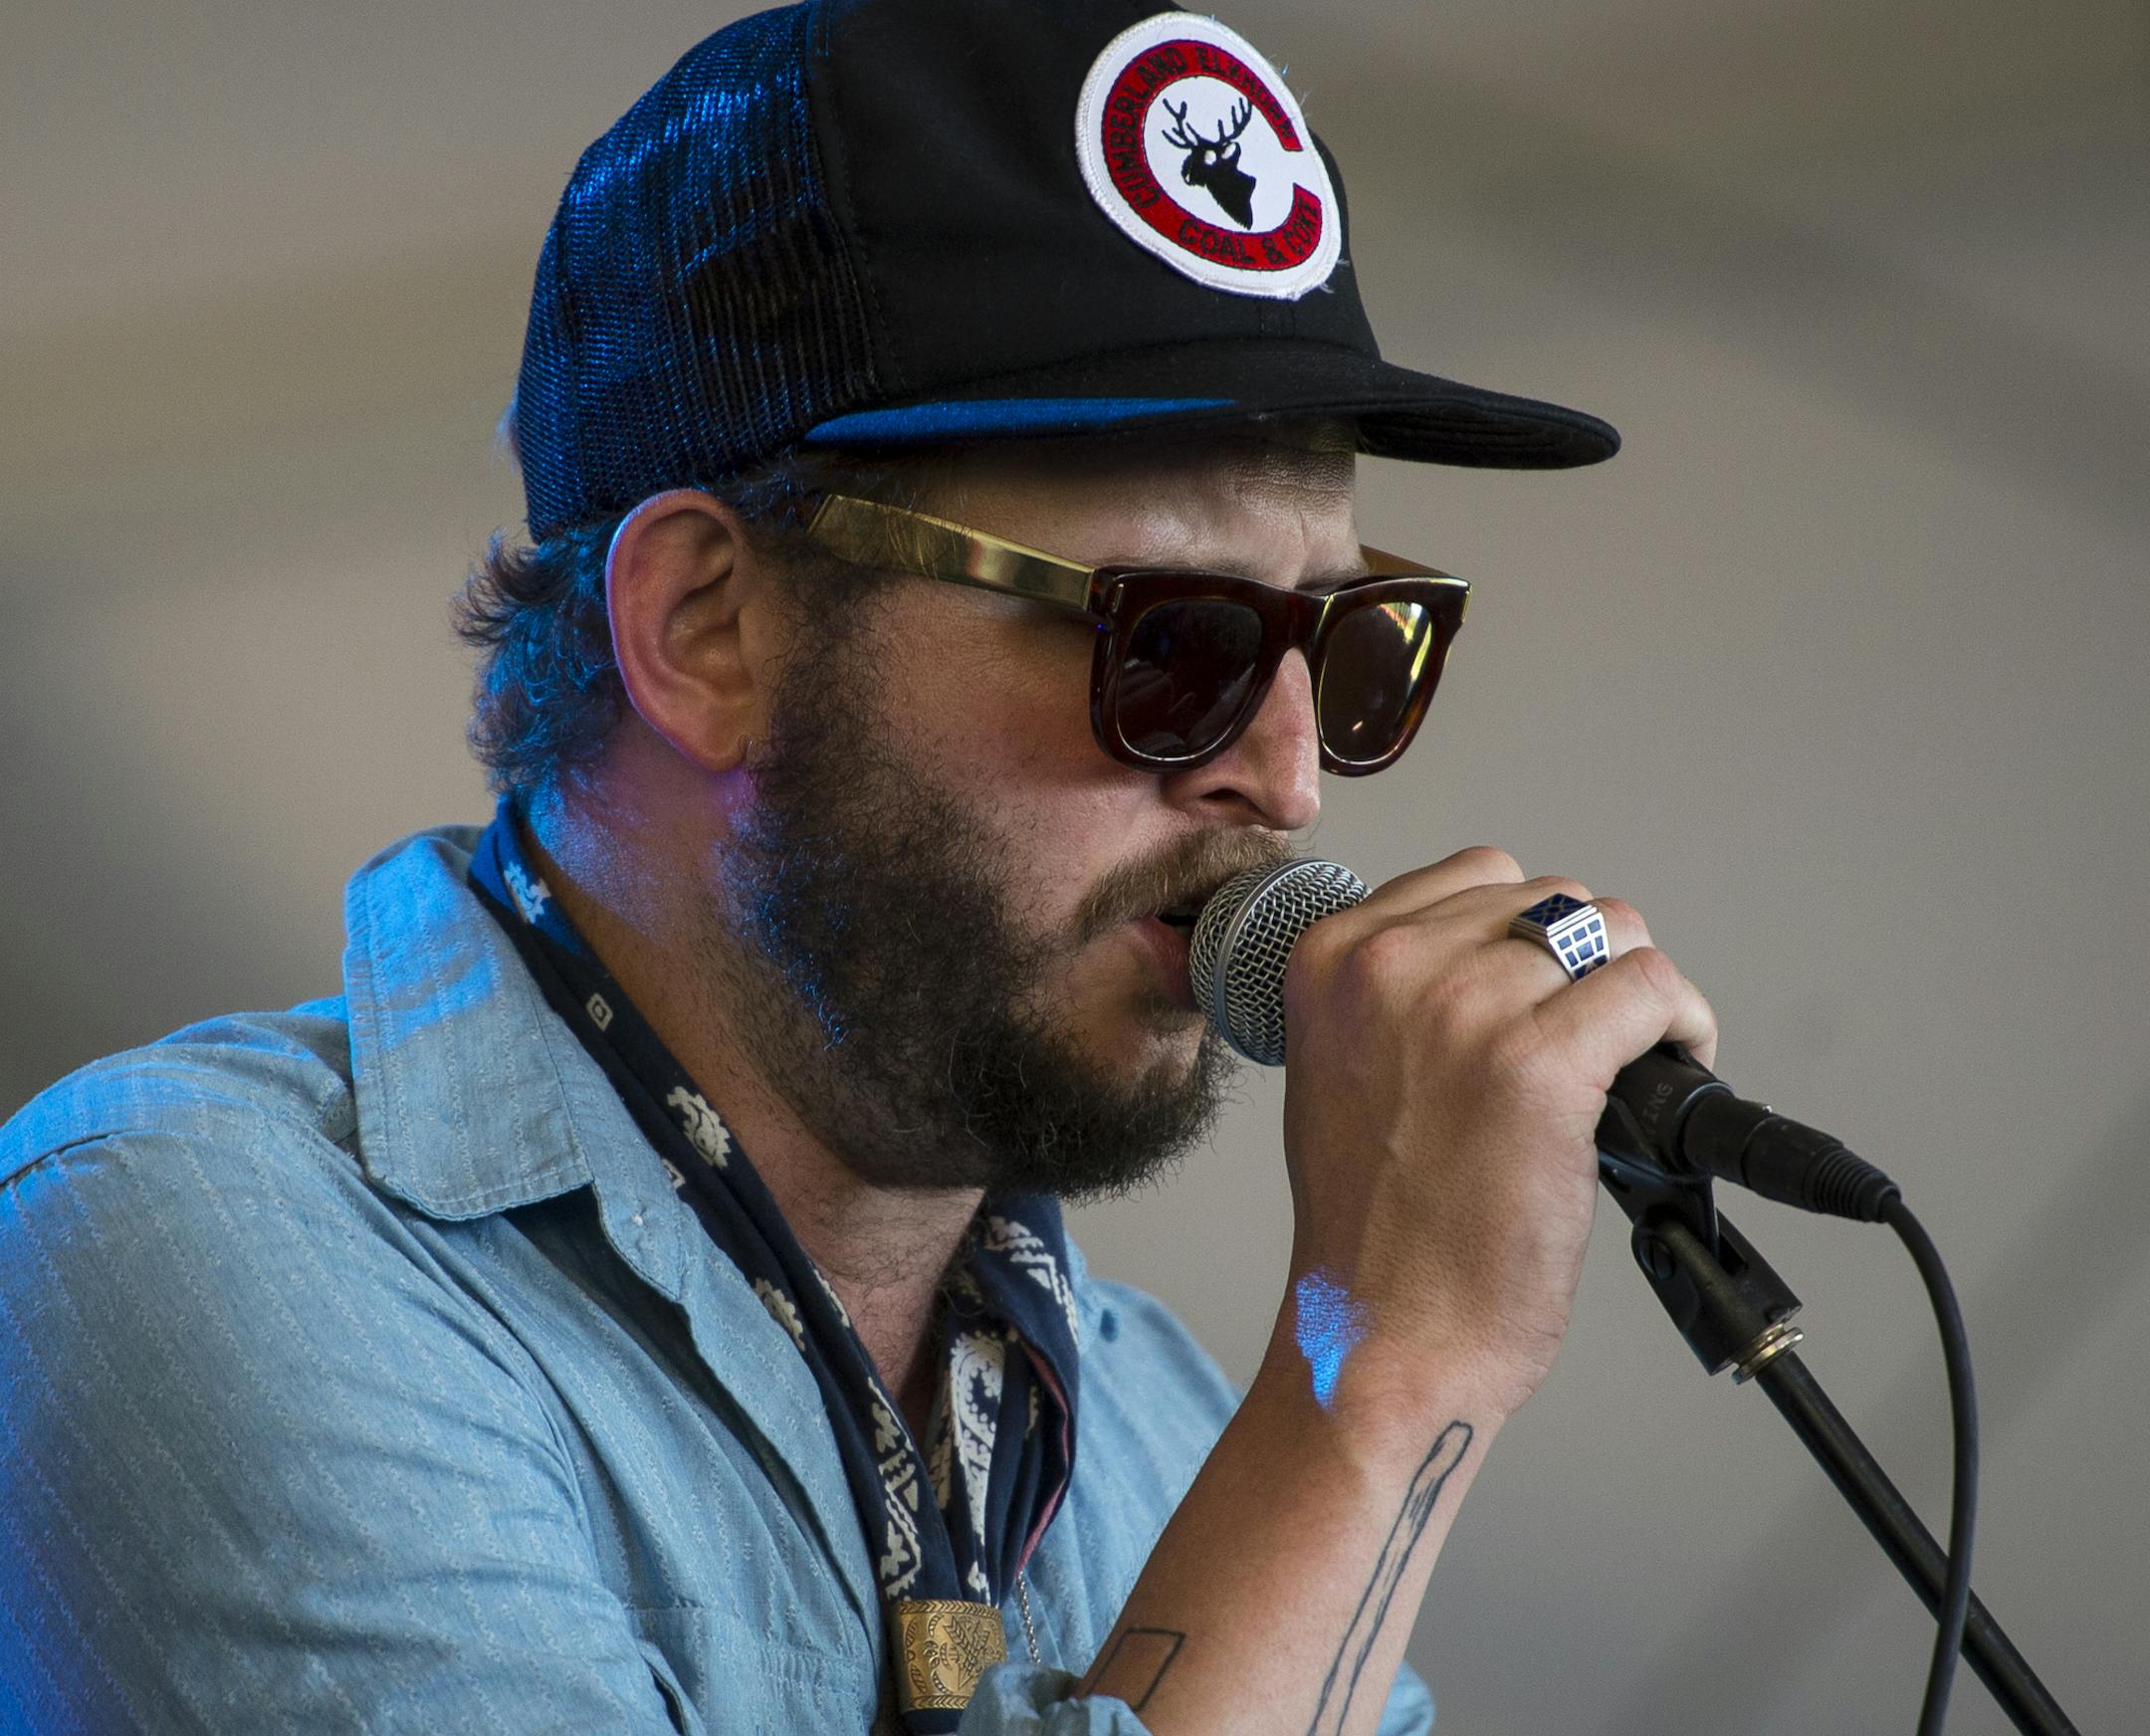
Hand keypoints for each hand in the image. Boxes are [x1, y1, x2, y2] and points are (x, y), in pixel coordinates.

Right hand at [1272, 847, 1717, 1423]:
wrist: (1378, 1336)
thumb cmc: (1368, 1229)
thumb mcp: (1339, 1070)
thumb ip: (1397, 995)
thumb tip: (1503, 958)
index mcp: (1331, 957)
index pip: (1472, 876)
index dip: (1527, 935)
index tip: (1546, 990)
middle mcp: (1390, 965)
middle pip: (1548, 896)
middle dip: (1586, 964)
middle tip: (1596, 1036)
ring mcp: (1466, 1007)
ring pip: (1609, 930)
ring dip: (1636, 988)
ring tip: (1635, 1054)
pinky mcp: (1542, 1063)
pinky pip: (1650, 988)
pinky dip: (1682, 1022)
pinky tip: (1675, 1065)